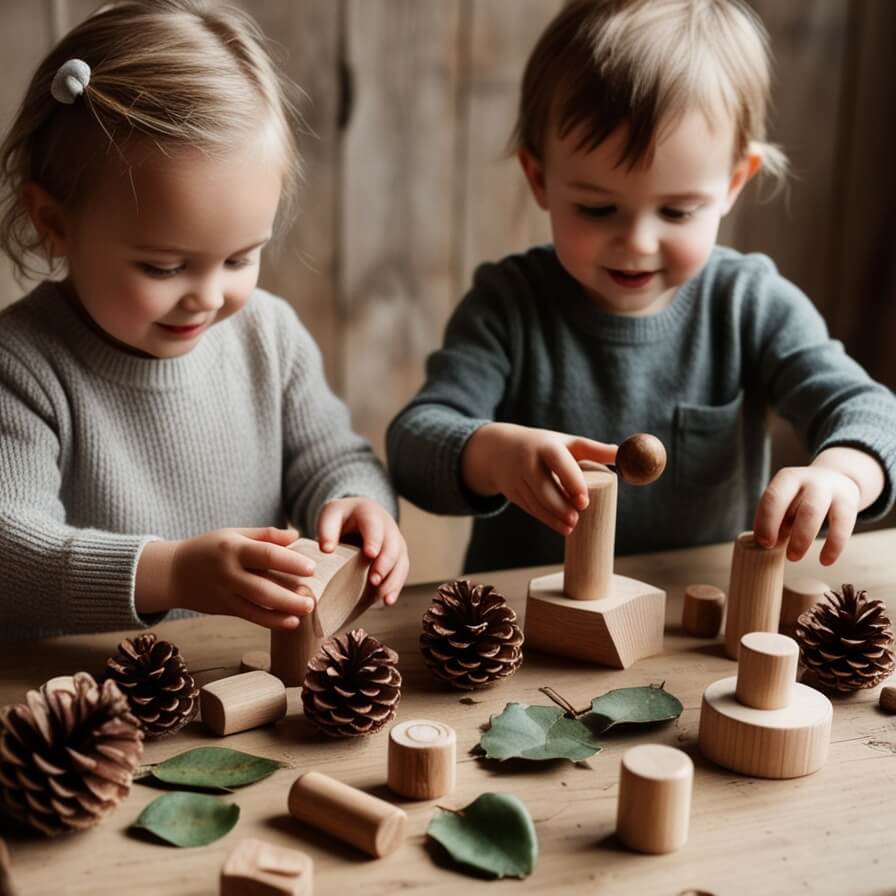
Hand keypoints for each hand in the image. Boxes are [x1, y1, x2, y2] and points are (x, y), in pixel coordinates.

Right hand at [136, 527, 317, 629]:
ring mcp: (226, 594)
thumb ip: (266, 535)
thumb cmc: (210, 547)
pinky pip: (251, 616)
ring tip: (307, 610)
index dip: (290, 562)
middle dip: (289, 596)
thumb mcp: (234, 533)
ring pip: (256, 607)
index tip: (312, 568)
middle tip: (312, 599)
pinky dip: (271, 621)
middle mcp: (229, 573)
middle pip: (262, 588)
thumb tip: (296, 536)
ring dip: (283, 612)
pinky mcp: (225, 608)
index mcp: (233, 548)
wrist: (174, 572)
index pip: (266, 555)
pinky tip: (290, 622)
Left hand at [316, 497, 408, 605]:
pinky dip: (395, 587)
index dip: (374, 540)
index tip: (370, 554)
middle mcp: (388, 527)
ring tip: (382, 597)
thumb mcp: (331, 516)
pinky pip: (401, 572)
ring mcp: (396, 542)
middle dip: (385, 564)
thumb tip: (326, 550)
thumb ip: (327, 530)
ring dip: (392, 580)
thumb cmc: (341, 518)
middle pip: (392, 546)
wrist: (356, 516)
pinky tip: (387, 601)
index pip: (374, 526)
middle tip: (374, 580)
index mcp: (370, 514)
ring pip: (400, 561)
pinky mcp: (398, 558)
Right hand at [461, 422, 617, 535]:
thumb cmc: (544, 446)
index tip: (584, 499)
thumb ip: (594, 450)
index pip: (558, 462)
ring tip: (571, 527)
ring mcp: (517, 478)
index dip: (571, 480)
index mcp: (545, 446)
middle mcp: (528, 462)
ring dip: (553, 516)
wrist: (499, 449)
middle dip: (559, 504)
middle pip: (543, 486)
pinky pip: (530, 508)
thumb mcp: (566, 443)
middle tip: (577, 518)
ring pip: (536, 501)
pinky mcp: (513, 493)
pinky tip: (562, 528)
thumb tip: (624, 454)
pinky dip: (546, 519)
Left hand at [753, 466, 860, 564]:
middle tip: (775, 550)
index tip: (764, 542)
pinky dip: (834, 545)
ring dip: (802, 538)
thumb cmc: (802, 498)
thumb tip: (766, 545)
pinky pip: (842, 525)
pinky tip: (825, 561)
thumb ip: (777, 520)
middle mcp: (808, 480)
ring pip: (815, 512)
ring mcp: (830, 489)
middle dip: (786, 531)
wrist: (837, 479)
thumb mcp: (786, 503)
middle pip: (795, 504)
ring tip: (793, 557)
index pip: (772, 497)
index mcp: (787, 478)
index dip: (766, 521)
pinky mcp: (848, 502)